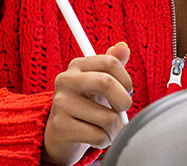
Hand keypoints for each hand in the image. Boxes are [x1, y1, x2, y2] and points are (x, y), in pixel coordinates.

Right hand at [43, 42, 132, 165]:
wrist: (61, 133)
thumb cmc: (86, 104)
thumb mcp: (99, 82)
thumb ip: (112, 64)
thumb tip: (123, 46)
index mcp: (78, 65)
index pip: (110, 62)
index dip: (125, 80)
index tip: (126, 91)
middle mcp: (66, 80)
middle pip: (105, 83)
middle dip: (123, 101)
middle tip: (122, 110)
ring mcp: (61, 103)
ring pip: (107, 117)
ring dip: (116, 128)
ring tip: (108, 128)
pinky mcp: (60, 127)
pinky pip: (98, 135)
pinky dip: (105, 140)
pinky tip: (98, 137)